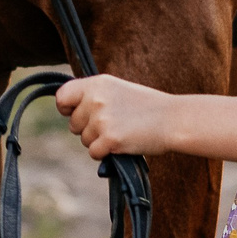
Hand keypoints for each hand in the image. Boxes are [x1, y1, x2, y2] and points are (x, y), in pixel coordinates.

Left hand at [54, 73, 181, 158]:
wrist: (173, 119)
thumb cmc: (147, 107)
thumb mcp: (118, 90)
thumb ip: (94, 96)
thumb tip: (70, 111)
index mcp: (97, 83)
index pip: (63, 96)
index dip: (66, 108)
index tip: (74, 114)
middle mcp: (96, 99)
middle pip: (73, 124)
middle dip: (87, 129)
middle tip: (111, 126)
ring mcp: (102, 119)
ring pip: (84, 140)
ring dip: (98, 142)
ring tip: (121, 132)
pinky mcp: (110, 139)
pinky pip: (94, 153)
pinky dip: (105, 154)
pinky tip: (122, 144)